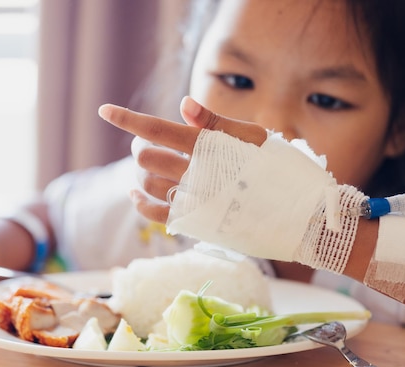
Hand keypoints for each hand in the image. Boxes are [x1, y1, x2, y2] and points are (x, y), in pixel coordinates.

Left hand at [99, 96, 265, 222]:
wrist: (300, 216)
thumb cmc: (280, 170)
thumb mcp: (254, 137)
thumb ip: (215, 122)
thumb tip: (182, 103)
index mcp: (210, 148)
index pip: (158, 129)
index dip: (128, 119)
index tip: (104, 110)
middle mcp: (198, 175)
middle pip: (146, 156)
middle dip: (139, 145)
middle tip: (146, 143)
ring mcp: (195, 202)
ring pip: (147, 183)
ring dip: (140, 170)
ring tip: (148, 164)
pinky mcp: (195, 224)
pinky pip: (154, 214)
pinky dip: (139, 201)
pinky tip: (135, 191)